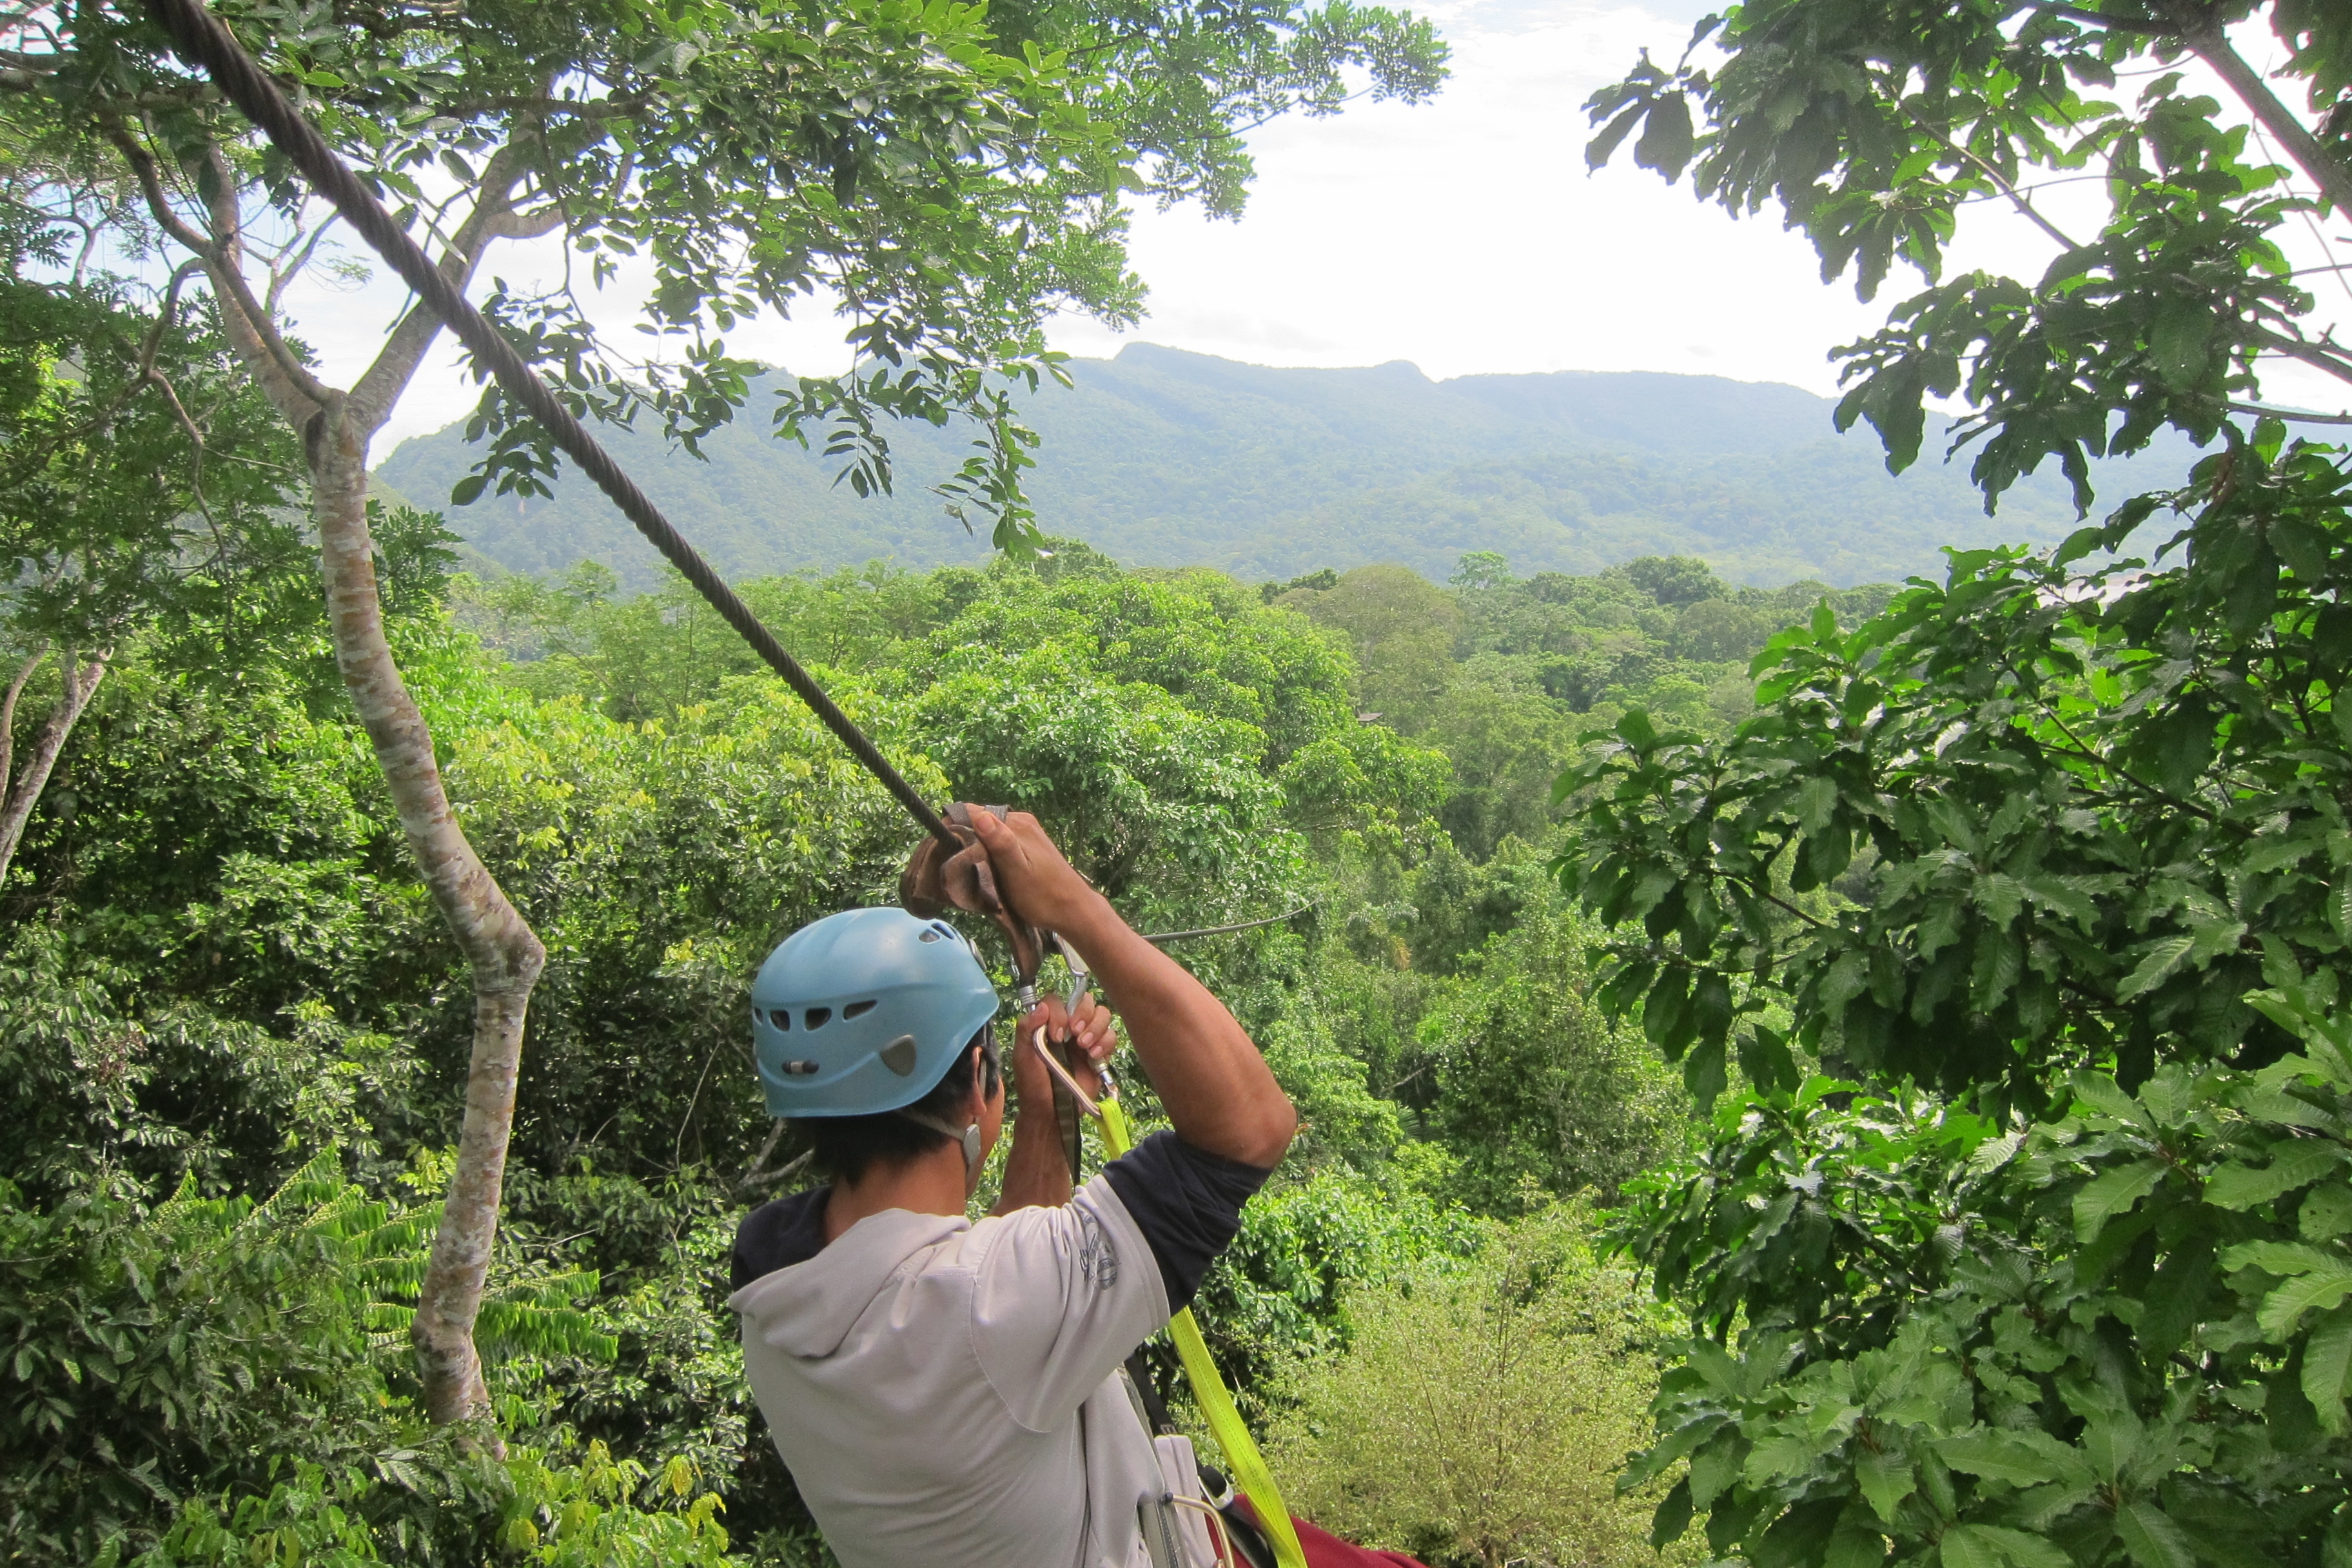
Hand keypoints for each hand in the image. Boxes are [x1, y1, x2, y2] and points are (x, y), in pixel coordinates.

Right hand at [963, 807, 1101, 935]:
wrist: (1074, 911)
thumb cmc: (1043, 896)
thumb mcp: (1017, 872)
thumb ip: (1000, 843)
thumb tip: (979, 815)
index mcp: (1017, 824)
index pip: (973, 811)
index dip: (954, 826)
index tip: (943, 847)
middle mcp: (1022, 821)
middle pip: (980, 821)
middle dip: (964, 837)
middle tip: (955, 864)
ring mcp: (1027, 832)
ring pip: (990, 832)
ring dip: (976, 846)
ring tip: (969, 869)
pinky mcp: (1029, 844)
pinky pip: (1001, 840)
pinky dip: (990, 851)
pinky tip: (988, 869)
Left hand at [1011, 990, 1116, 1111]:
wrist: (1051, 1112)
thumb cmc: (1033, 1085)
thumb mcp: (1022, 1057)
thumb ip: (1026, 1029)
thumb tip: (1041, 1007)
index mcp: (1048, 1024)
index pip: (1058, 1001)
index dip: (1060, 1013)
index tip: (1055, 1035)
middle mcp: (1068, 1027)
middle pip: (1085, 1001)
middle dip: (1083, 1014)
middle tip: (1075, 1034)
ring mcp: (1086, 1039)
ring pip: (1102, 1015)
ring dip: (1096, 1027)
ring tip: (1085, 1047)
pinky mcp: (1100, 1053)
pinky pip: (1112, 1036)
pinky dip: (1105, 1043)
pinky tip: (1094, 1056)